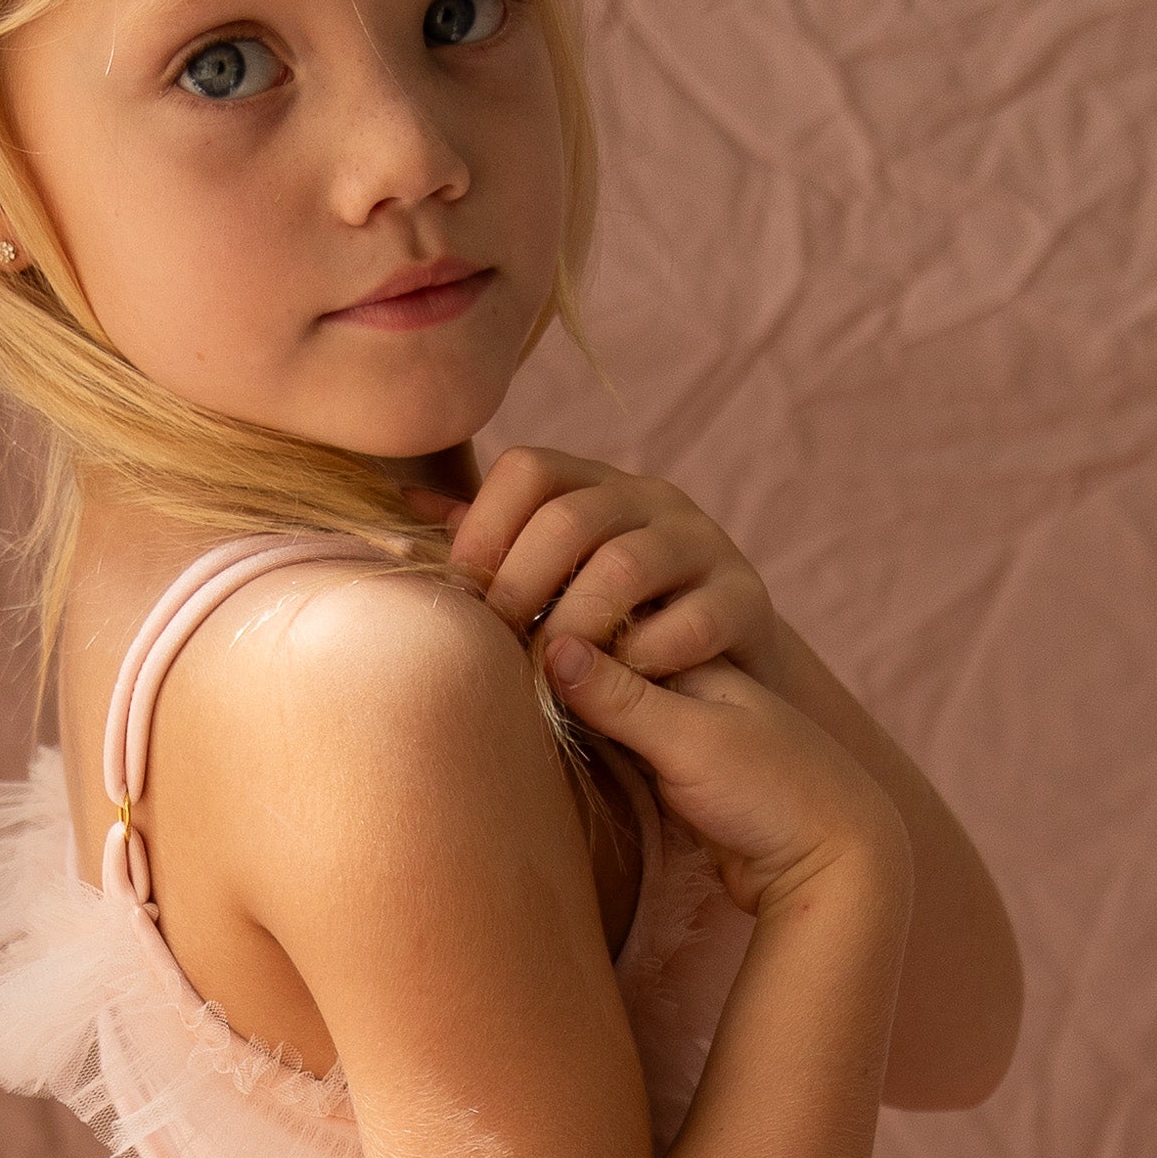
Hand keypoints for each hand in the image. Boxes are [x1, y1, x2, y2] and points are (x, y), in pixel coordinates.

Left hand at [450, 449, 783, 690]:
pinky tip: (620, 689)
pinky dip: (646, 660)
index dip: (485, 529)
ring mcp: (705, 543)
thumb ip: (498, 550)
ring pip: (626, 566)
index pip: (529, 468)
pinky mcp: (746, 598)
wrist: (728, 680)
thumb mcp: (555, 586)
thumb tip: (410, 511)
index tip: (465, 595)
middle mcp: (653, 500)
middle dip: (521, 586)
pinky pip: (691, 621)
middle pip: (571, 518)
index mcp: (598, 485)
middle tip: (501, 643)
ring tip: (552, 673)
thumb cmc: (616, 632)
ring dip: (576, 627)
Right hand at [537, 626, 907, 929]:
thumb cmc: (773, 792)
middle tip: (493, 677)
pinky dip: (585, 744)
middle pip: (600, 659)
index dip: (557, 624)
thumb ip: (622, 697)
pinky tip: (546, 749)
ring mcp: (677, 728)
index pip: (609, 620)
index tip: (505, 637)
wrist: (831, 865)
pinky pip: (613, 745)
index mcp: (696, 652)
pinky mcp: (673, 774)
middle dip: (552, 664)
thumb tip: (551, 648)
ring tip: (506, 709)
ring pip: (602, 703)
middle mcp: (684, 681)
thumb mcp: (692, 740)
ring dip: (564, 707)